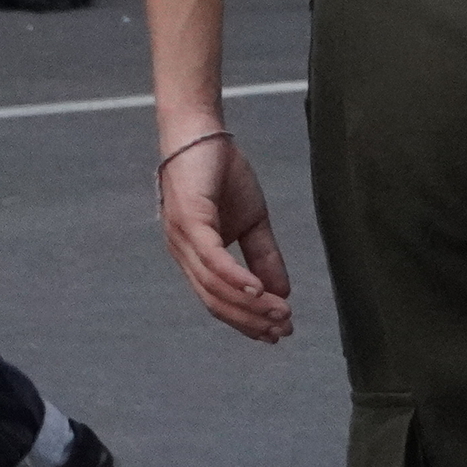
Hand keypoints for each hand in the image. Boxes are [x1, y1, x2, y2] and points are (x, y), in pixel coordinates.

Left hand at [161, 134, 293, 341]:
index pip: (218, 300)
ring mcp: (182, 237)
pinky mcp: (188, 219)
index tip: (278, 334)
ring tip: (280, 313)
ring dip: (250, 304)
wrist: (203, 133)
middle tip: (284, 330)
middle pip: (215, 301)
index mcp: (195, 256)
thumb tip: (282, 293)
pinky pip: (211, 257)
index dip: (247, 321)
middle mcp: (183, 252)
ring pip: (214, 285)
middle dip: (251, 320)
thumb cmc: (222, 174)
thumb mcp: (253, 222)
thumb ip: (264, 257)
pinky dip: (234, 277)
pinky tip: (258, 290)